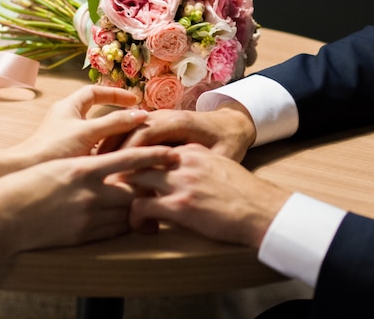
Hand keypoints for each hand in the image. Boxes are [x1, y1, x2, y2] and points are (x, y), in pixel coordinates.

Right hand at [0, 145, 178, 258]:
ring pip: (127, 212)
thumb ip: (85, 168)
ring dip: (138, 207)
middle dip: (151, 186)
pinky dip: (123, 224)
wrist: (0, 218)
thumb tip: (107, 167)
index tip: (173, 153)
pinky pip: (114, 230)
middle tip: (166, 182)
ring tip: (149, 203)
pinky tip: (126, 221)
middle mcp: (89, 192)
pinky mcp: (82, 236)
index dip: (154, 155)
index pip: (129, 159)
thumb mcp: (58, 167)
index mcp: (83, 168)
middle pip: (135, 189)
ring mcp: (87, 216)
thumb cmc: (23, 185)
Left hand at [11, 85, 149, 163]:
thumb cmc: (53, 149)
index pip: (95, 92)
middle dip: (117, 116)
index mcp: (68, 107)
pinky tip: (117, 162)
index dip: (116, 94)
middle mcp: (66, 120)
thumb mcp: (89, 133)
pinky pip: (91, 149)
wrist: (25, 173)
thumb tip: (141, 115)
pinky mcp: (66, 156)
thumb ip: (115, 123)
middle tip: (135, 121)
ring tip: (131, 142)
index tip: (134, 102)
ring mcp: (66, 139)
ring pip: (94, 133)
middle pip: (96, 112)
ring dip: (112, 136)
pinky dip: (104, 152)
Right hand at [100, 101, 256, 161]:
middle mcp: (165, 116)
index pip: (146, 134)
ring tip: (96, 170)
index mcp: (179, 122)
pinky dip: (118, 146)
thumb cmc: (229, 142)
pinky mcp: (154, 124)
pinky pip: (131, 133)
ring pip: (127, 130)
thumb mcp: (224, 155)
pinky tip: (108, 165)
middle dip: (113, 150)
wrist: (232, 123)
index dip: (130, 153)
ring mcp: (158, 118)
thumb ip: (203, 165)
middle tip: (97, 173)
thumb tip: (184, 186)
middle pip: (130, 130)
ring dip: (111, 148)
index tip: (117, 174)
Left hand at [120, 144, 289, 247]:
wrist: (263, 210)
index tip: (124, 172)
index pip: (152, 149)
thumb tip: (177, 175)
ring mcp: (180, 182)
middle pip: (137, 159)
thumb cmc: (244, 194)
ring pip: (133, 179)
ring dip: (123, 194)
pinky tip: (140, 225)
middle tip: (110, 187)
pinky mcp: (180, 205)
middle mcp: (182, 161)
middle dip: (120, 172)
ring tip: (120, 208)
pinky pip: (140, 206)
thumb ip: (196, 165)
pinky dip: (134, 217)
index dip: (134, 160)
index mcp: (191, 151)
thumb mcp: (219, 167)